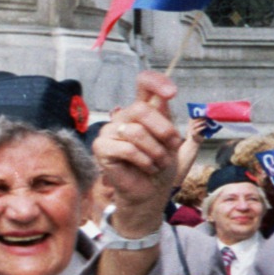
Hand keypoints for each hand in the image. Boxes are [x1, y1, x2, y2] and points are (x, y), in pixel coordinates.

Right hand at [94, 71, 180, 234]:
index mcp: (141, 110)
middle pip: (141, 109)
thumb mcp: (170, 139)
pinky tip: (148, 168)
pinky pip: (126, 148)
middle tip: (172, 146)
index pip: (144, 83)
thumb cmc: (160, 165)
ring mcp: (109, 132)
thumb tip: (164, 96)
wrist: (150, 192)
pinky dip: (144, 161)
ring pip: (135, 132)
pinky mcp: (101, 148)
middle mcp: (123, 117)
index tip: (171, 93)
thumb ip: (165, 116)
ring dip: (155, 151)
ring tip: (159, 162)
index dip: (156, 82)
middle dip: (163, 130)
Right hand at [186, 117, 210, 143]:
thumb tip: (207, 120)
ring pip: (195, 125)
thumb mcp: (199, 130)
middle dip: (199, 118)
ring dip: (201, 122)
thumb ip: (201, 126)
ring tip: (205, 120)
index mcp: (190, 126)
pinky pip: (197, 130)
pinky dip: (202, 127)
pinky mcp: (193, 134)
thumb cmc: (197, 137)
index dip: (195, 116)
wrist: (193, 144)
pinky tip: (205, 126)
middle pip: (193, 121)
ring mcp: (191, 131)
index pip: (191, 119)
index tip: (200, 113)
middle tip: (204, 115)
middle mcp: (189, 128)